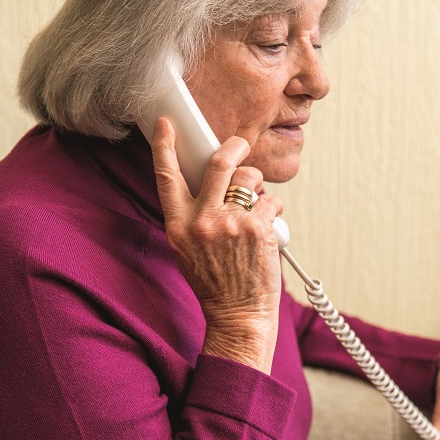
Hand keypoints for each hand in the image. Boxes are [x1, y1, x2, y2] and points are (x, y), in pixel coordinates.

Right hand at [151, 118, 283, 372]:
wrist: (237, 316)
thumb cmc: (216, 283)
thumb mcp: (189, 249)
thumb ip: (195, 216)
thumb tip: (213, 183)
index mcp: (178, 226)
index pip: (166, 178)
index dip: (165, 147)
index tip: (165, 124)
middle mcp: (200, 221)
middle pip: (218, 164)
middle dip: (234, 147)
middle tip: (241, 145)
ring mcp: (229, 223)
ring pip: (249, 179)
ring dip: (258, 186)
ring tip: (258, 206)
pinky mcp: (256, 229)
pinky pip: (271, 202)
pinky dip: (274, 211)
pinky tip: (269, 228)